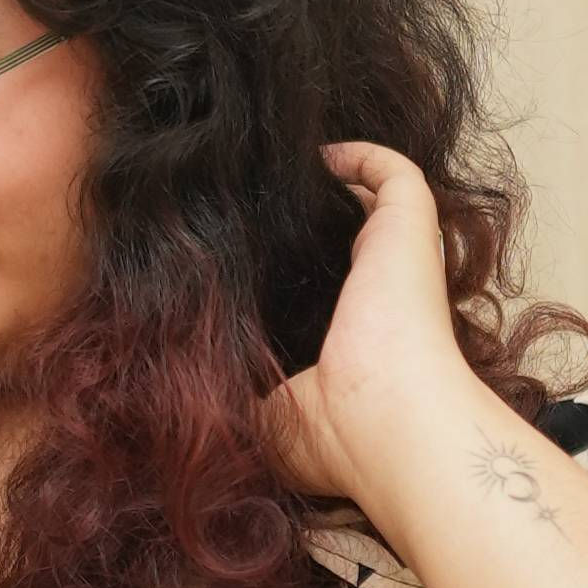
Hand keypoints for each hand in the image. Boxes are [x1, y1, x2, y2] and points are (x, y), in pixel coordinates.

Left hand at [259, 139, 471, 503]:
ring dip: (334, 182)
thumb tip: (178, 383)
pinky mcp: (409, 224)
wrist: (385, 419)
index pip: (329, 288)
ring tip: (281, 171)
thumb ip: (236, 392)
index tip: (247, 256)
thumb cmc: (332, 434)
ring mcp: (399, 256)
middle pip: (349, 239)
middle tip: (258, 204)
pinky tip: (316, 154)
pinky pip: (392, 169)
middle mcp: (381, 293)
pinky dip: (359, 153)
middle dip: (310, 219)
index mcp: (356, 335)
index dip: (293, 269)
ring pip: (374, 198)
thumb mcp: (265, 416)